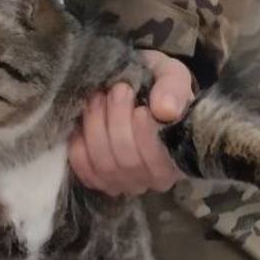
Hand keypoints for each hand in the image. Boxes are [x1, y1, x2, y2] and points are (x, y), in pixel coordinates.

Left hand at [68, 50, 194, 195]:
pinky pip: (84, 168)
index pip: (159, 162)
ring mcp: (125, 182)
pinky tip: (84, 120)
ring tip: (98, 97)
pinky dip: (80, 142)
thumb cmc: (157, 85)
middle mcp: (154, 179)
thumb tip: (166, 110)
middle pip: (128, 162)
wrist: (133, 87)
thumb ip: (174, 89)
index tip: (139, 107)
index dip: (145, 136)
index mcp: (179, 158)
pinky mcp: (98, 179)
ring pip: (104, 165)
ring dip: (97, 127)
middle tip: (117, 91)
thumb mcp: (172, 76)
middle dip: (118, 122)